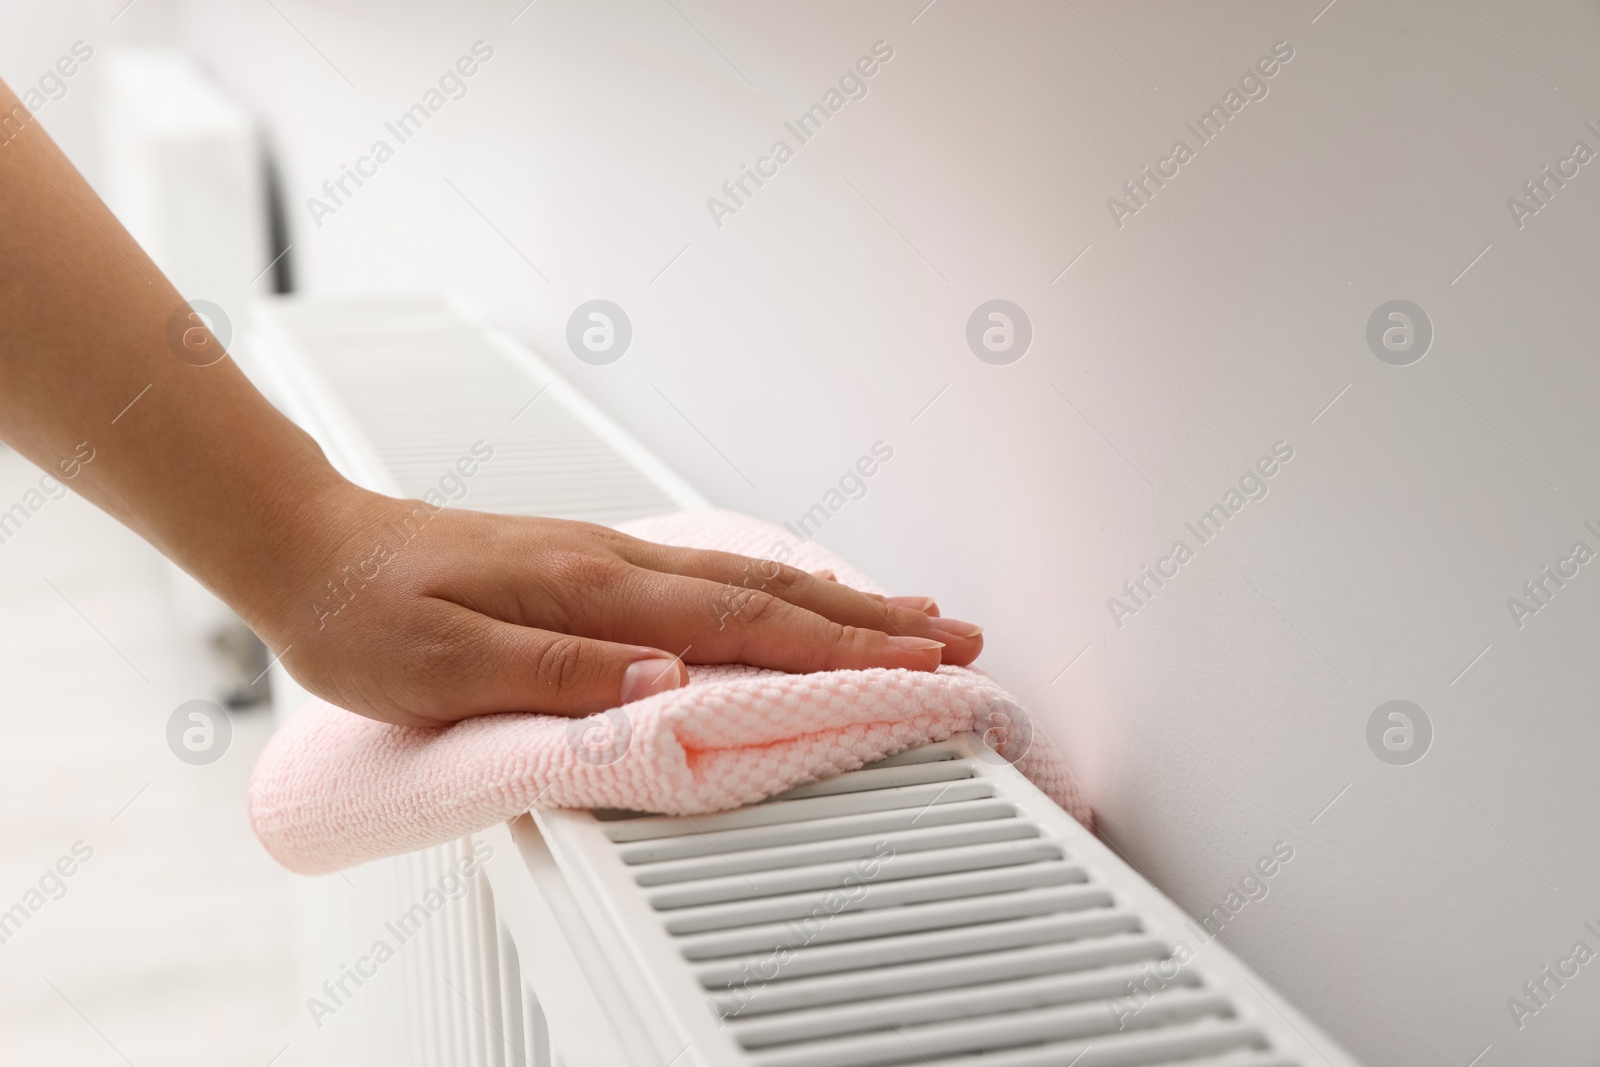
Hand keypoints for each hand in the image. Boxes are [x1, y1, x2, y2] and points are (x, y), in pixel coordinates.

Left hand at [241, 482, 983, 726]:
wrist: (315, 547)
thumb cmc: (368, 611)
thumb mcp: (444, 664)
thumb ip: (558, 676)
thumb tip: (666, 682)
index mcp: (594, 592)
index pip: (743, 625)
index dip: (837, 649)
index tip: (915, 662)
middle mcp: (618, 565)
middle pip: (773, 592)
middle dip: (871, 619)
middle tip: (954, 633)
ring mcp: (611, 559)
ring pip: (751, 577)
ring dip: (839, 599)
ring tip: (908, 612)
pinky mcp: (594, 569)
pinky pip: (714, 579)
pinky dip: (778, 591)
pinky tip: (793, 599)